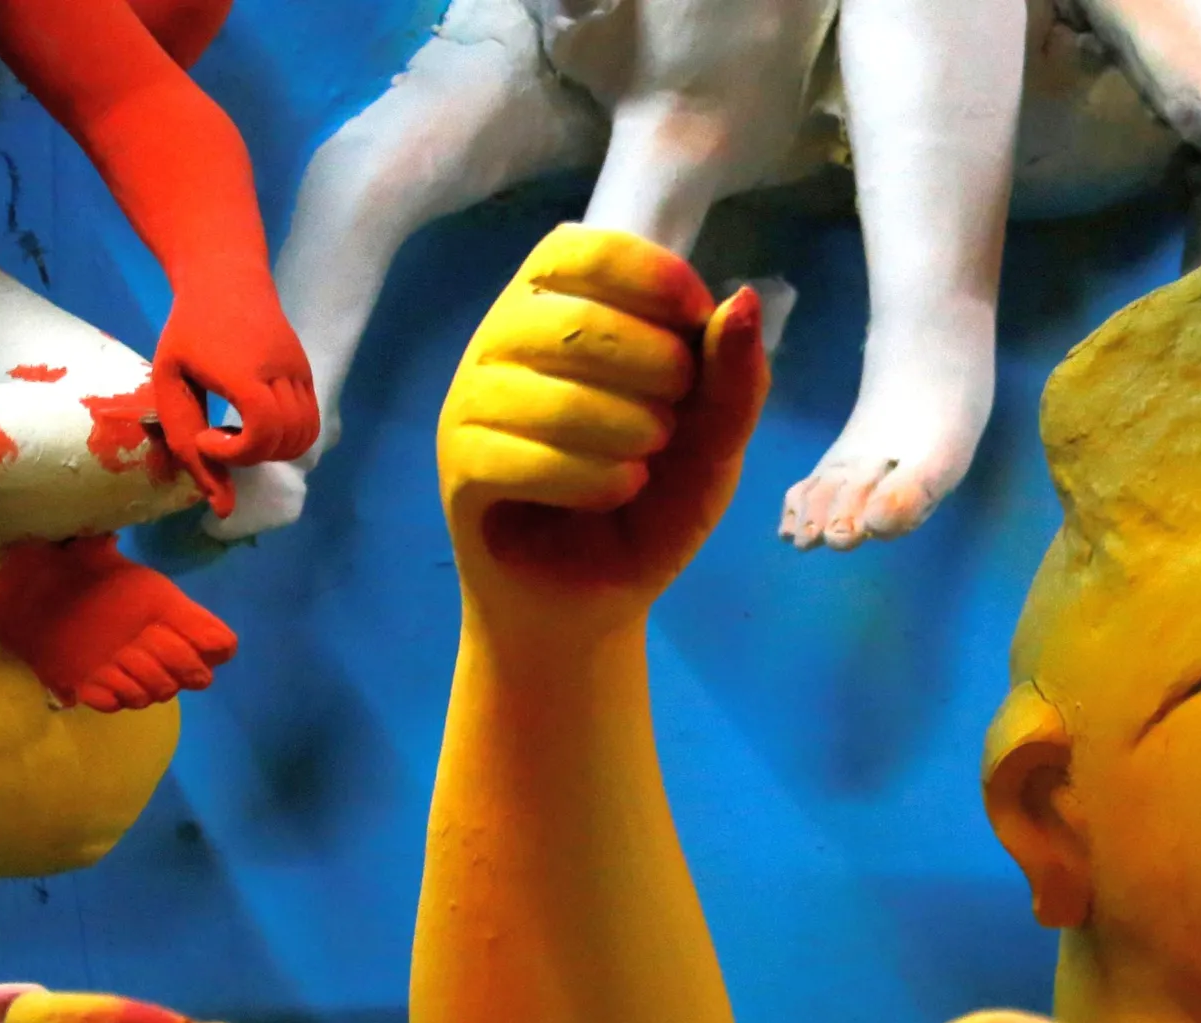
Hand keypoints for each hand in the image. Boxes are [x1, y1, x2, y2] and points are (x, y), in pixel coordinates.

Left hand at [150, 281, 320, 516]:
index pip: (262, 431)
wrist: (226, 278)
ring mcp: (300, 373)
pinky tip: (259, 422)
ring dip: (274, 451)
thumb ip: (186, 439)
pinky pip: (310, 422)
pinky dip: (288, 437)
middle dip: (252, 455)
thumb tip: (218, 506)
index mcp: (242, 372)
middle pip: (288, 441)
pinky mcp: (307, 373)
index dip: (236, 452)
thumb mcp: (171, 380)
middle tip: (222, 437)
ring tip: (242, 433)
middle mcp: (280, 373)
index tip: (208, 439)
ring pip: (306, 437)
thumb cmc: (188, 330)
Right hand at [438, 225, 769, 639]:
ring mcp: (470, 401)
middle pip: (575, 321)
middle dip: (651, 369)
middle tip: (671, 421)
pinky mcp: (460, 468)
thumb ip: (731, 378)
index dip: (650, 277)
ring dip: (627, 432)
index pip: (586, 249)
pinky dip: (590, 478)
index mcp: (559, 308)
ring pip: (551, 395)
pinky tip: (616, 491)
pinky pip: (520, 457)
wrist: (596, 594)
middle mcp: (502, 340)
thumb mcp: (712, 441)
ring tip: (645, 463)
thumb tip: (739, 299)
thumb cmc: (650, 501)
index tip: (694, 321)